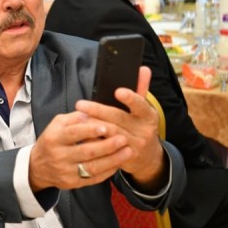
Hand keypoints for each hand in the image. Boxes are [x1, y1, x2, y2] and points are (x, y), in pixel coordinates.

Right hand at [29, 110, 130, 190]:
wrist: (38, 166)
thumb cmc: (53, 140)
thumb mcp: (57, 124)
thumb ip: (74, 117)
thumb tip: (91, 113)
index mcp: (53, 138)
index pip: (73, 134)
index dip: (90, 130)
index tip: (106, 126)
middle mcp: (58, 156)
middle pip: (86, 151)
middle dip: (107, 145)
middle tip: (124, 138)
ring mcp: (65, 171)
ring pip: (92, 167)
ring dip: (113, 159)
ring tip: (128, 151)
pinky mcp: (72, 183)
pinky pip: (93, 178)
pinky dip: (108, 171)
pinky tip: (119, 163)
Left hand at [77, 66, 165, 189]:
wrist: (148, 158)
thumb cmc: (140, 127)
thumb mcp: (143, 110)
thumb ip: (141, 90)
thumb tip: (143, 69)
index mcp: (149, 116)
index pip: (141, 105)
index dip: (130, 98)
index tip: (118, 91)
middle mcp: (144, 131)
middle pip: (118, 119)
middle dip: (98, 111)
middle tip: (80, 105)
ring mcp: (135, 146)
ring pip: (111, 134)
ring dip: (93, 125)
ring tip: (78, 117)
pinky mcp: (124, 158)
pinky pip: (106, 148)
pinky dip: (94, 140)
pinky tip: (82, 134)